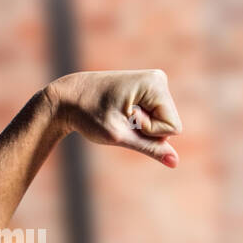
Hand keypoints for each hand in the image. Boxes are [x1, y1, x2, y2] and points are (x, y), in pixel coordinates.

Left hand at [46, 70, 182, 167]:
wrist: (67, 97)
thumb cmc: (88, 114)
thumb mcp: (120, 136)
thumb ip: (151, 148)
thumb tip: (175, 162)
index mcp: (155, 84)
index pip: (173, 128)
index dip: (149, 132)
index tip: (125, 119)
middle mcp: (159, 79)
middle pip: (171, 124)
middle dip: (147, 129)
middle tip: (120, 117)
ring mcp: (155, 83)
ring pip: (164, 122)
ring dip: (142, 126)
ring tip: (119, 114)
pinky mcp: (149, 89)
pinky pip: (157, 117)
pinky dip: (140, 121)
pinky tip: (123, 112)